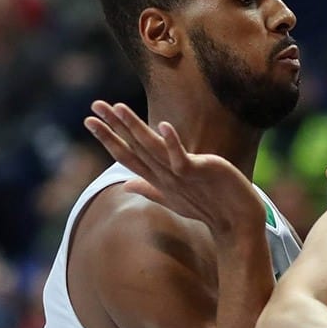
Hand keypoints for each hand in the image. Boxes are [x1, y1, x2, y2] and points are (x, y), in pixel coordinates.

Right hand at [84, 100, 263, 247]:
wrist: (236, 221)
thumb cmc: (206, 207)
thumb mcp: (172, 197)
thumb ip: (148, 188)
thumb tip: (125, 184)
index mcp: (157, 179)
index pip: (126, 156)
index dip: (108, 138)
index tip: (89, 120)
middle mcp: (164, 176)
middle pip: (134, 149)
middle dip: (113, 127)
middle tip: (94, 106)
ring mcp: (180, 175)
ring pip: (152, 149)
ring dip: (135, 127)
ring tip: (119, 107)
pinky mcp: (198, 172)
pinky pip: (181, 158)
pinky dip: (173, 142)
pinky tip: (164, 125)